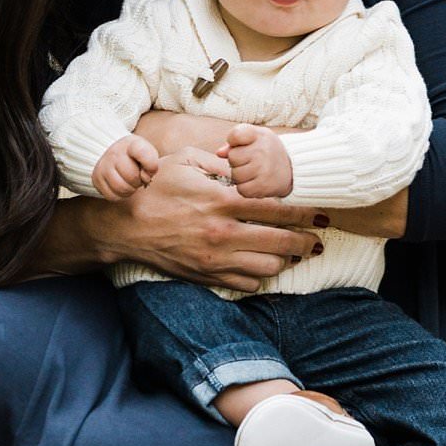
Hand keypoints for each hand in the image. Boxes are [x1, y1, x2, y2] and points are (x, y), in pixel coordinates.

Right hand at [80, 151, 322, 291]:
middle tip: (317, 240)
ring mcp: (216, 259)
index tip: (320, 214)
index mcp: (222, 201)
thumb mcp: (184, 161)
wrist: (126, 226)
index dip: (304, 213)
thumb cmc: (155, 189)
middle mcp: (223, 233)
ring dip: (284, 261)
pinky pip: (245, 284)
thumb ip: (218, 163)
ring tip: (291, 254)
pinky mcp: (206, 276)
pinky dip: (259, 277)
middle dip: (305, 241)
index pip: (276, 209)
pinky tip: (261, 266)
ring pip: (267, 268)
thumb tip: (243, 167)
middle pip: (280, 242)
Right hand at [91, 134, 160, 200]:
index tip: (151, 168)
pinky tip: (122, 185)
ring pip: (121, 188)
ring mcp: (103, 165)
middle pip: (132, 177)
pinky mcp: (96, 178)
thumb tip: (145, 178)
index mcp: (132, 144)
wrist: (115, 154)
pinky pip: (112, 196)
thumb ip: (152, 164)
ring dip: (130, 189)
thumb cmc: (136, 157)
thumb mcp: (148, 153)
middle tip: (138, 177)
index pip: (142, 152)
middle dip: (139, 181)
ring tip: (130, 182)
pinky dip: (120, 195)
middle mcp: (114, 152)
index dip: (151, 165)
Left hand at [223, 122, 293, 199]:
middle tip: (251, 160)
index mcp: (259, 135)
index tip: (242, 144)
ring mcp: (263, 169)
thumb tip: (220, 153)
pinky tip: (256, 181)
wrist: (294, 169)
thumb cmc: (268, 151)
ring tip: (254, 172)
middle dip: (238, 161)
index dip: (234, 141)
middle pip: (232, 158)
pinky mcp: (263, 186)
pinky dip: (246, 188)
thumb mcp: (256, 138)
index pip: (235, 135)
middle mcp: (262, 151)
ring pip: (235, 175)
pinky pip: (241, 190)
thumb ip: (237, 141)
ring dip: (241, 176)